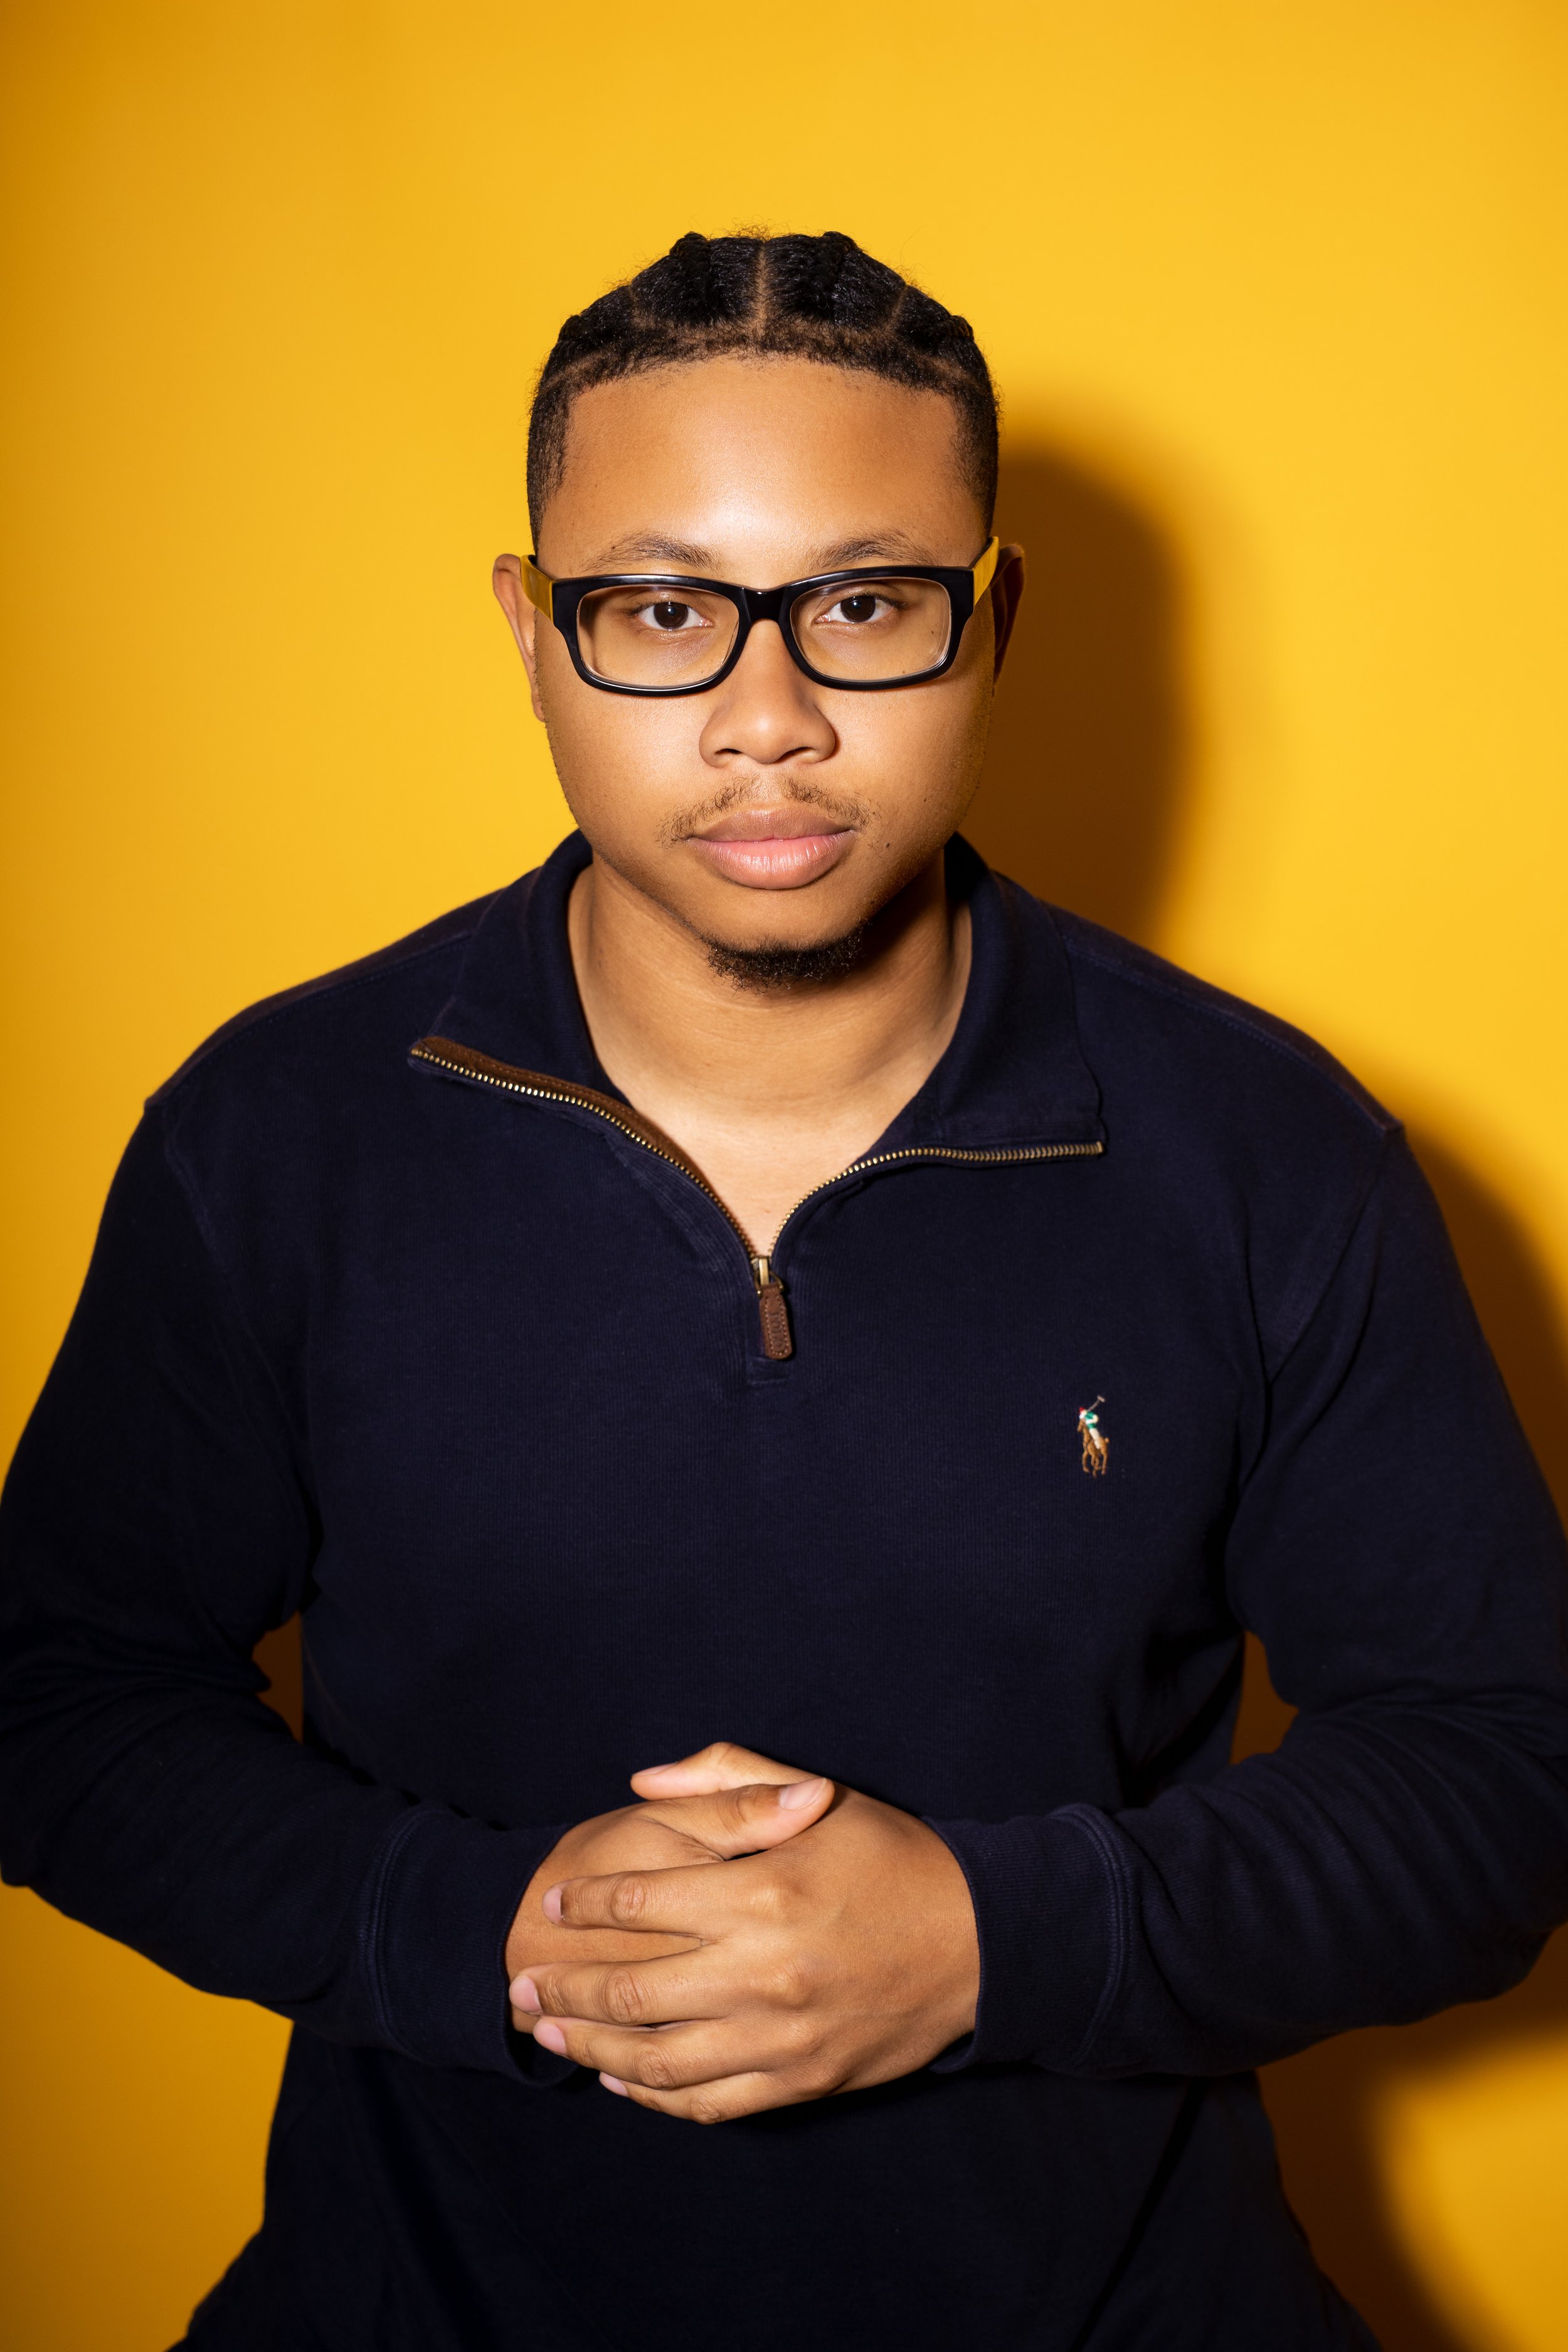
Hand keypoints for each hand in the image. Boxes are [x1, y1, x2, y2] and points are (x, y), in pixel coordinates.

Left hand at [509, 1742, 978, 2121]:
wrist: (980, 1943)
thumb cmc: (893, 1857)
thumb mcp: (819, 1794)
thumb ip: (728, 1777)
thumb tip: (643, 1780)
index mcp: (763, 1891)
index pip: (642, 1900)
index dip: (587, 1905)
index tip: (553, 1905)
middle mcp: (763, 1970)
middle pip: (632, 1989)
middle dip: (566, 1988)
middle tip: (522, 1982)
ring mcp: (780, 2037)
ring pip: (656, 2056)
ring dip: (591, 2048)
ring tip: (548, 2034)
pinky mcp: (800, 2083)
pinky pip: (706, 2102)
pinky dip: (653, 2095)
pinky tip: (620, 2079)